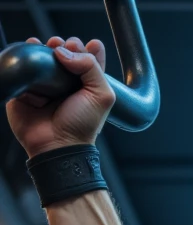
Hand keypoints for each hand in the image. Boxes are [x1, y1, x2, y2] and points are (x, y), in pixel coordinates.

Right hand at [6, 36, 115, 157]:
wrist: (56, 145)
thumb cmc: (81, 126)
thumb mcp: (101, 95)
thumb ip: (92, 67)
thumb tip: (63, 50)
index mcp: (86, 84)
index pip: (87, 56)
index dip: (85, 48)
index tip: (82, 48)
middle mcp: (66, 82)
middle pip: (64, 51)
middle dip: (64, 44)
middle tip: (63, 48)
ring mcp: (45, 84)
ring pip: (44, 55)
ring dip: (45, 45)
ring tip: (49, 48)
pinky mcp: (26, 87)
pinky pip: (24, 64)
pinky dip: (27, 52)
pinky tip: (32, 49)